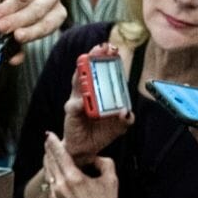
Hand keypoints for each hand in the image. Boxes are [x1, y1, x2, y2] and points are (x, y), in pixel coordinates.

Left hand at [43, 132, 131, 197]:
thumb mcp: (111, 180)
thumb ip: (104, 162)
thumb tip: (95, 157)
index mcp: (74, 178)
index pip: (59, 155)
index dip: (53, 143)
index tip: (49, 135)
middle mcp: (61, 187)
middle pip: (49, 162)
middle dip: (48, 151)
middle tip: (48, 141)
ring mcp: (55, 197)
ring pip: (48, 174)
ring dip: (48, 163)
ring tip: (50, 155)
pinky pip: (50, 186)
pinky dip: (52, 177)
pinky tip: (56, 173)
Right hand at [62, 44, 133, 165]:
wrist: (86, 149)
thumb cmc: (101, 133)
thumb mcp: (119, 126)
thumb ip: (126, 119)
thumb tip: (126, 112)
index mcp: (98, 92)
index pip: (101, 72)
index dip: (106, 59)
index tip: (113, 49)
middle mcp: (86, 93)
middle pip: (88, 70)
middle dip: (93, 57)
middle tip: (102, 48)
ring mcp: (77, 101)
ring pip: (77, 82)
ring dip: (82, 71)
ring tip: (86, 61)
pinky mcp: (71, 113)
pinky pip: (74, 106)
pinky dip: (78, 104)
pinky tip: (82, 104)